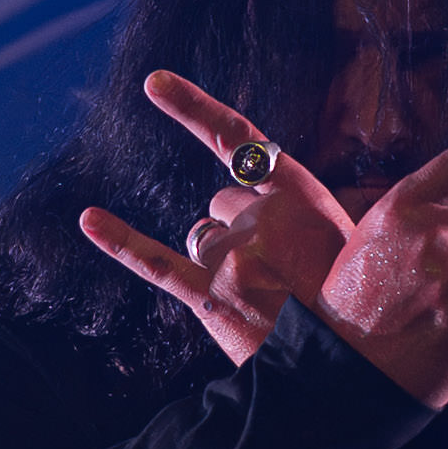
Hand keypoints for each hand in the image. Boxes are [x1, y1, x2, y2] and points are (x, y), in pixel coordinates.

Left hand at [79, 72, 354, 364]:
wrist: (355, 365)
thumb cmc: (356, 302)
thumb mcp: (354, 239)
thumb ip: (305, 211)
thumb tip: (254, 200)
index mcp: (304, 196)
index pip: (239, 140)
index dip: (192, 108)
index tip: (152, 83)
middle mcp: (263, 219)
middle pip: (224, 201)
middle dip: (243, 227)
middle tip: (283, 269)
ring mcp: (233, 260)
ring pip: (202, 237)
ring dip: (221, 256)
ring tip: (264, 292)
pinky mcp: (210, 300)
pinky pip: (156, 263)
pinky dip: (122, 242)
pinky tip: (91, 220)